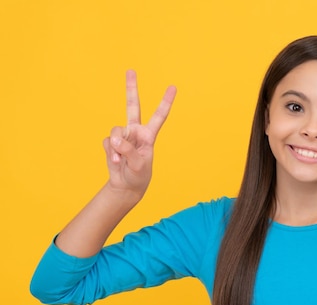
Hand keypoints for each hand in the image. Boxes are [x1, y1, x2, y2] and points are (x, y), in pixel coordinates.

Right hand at [103, 70, 176, 198]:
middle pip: (133, 106)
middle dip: (131, 88)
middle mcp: (136, 131)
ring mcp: (122, 136)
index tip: (173, 87)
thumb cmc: (139, 175)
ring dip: (115, 147)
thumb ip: (128, 150)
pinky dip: (109, 153)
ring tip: (119, 160)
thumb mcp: (138, 164)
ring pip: (115, 131)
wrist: (126, 185)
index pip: (159, 116)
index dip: (166, 101)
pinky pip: (107, 143)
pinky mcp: (111, 142)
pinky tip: (115, 161)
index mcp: (149, 135)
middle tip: (130, 70)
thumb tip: (114, 139)